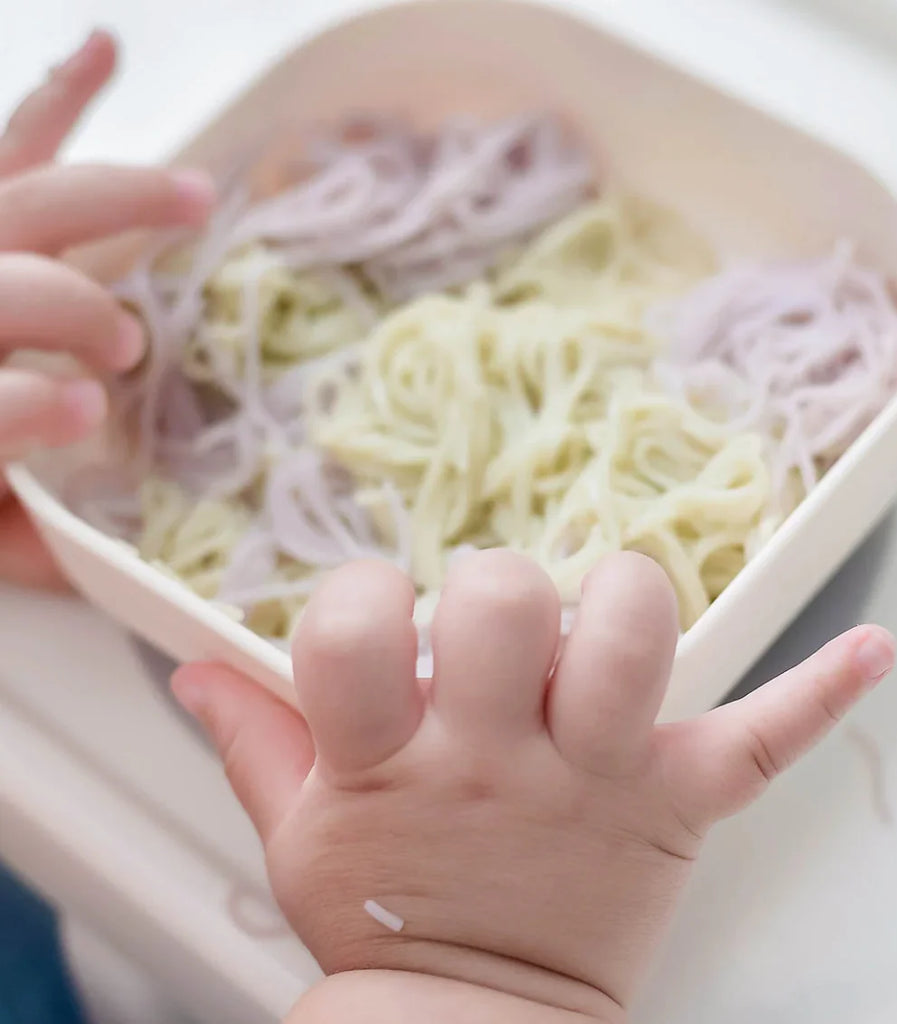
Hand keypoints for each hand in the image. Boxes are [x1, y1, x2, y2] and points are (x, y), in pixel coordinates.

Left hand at [0, 30, 213, 588]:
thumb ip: (22, 544)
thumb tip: (99, 549)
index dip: (29, 407)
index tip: (84, 412)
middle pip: (19, 290)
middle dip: (79, 314)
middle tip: (124, 346)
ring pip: (35, 198)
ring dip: (119, 199)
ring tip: (193, 195)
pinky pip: (15, 143)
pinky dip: (60, 99)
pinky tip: (102, 52)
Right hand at [172, 550, 894, 1021]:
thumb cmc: (382, 925)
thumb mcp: (292, 834)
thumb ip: (249, 738)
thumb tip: (191, 667)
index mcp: (393, 764)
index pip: (355, 629)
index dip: (359, 602)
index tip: (377, 622)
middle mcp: (499, 760)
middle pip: (507, 604)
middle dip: (494, 589)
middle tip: (493, 626)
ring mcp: (599, 779)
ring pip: (634, 641)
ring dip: (623, 605)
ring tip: (598, 630)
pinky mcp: (678, 801)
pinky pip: (766, 739)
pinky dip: (822, 691)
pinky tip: (872, 649)